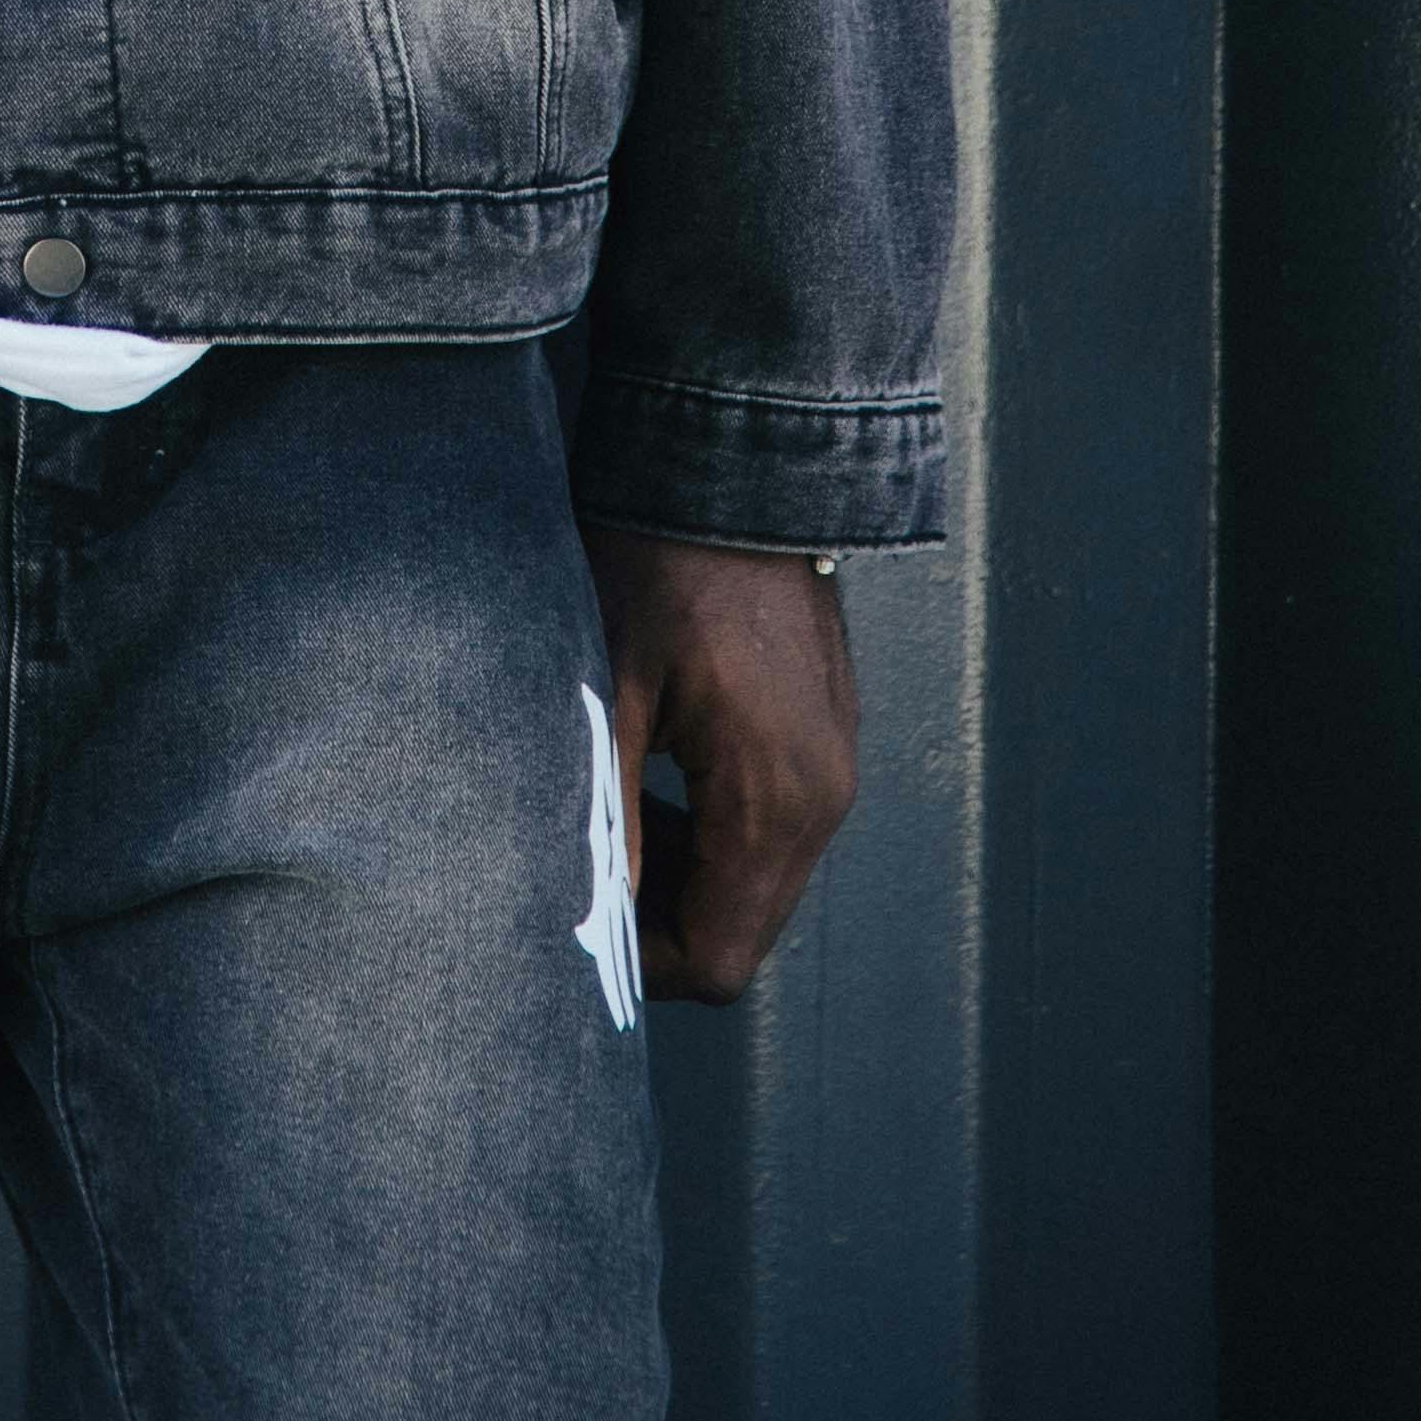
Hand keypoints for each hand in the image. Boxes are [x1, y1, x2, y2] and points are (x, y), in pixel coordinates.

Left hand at [580, 528, 858, 1004]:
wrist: (738, 459)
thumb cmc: (661, 560)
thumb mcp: (610, 689)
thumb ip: (606, 815)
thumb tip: (585, 913)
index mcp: (776, 800)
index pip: (719, 960)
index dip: (643, 961)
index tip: (583, 913)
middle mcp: (825, 799)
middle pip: (745, 931)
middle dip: (664, 918)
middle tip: (596, 852)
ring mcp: (836, 766)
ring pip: (762, 883)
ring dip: (691, 873)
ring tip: (626, 804)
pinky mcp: (829, 733)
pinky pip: (780, 828)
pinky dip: (721, 830)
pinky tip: (667, 768)